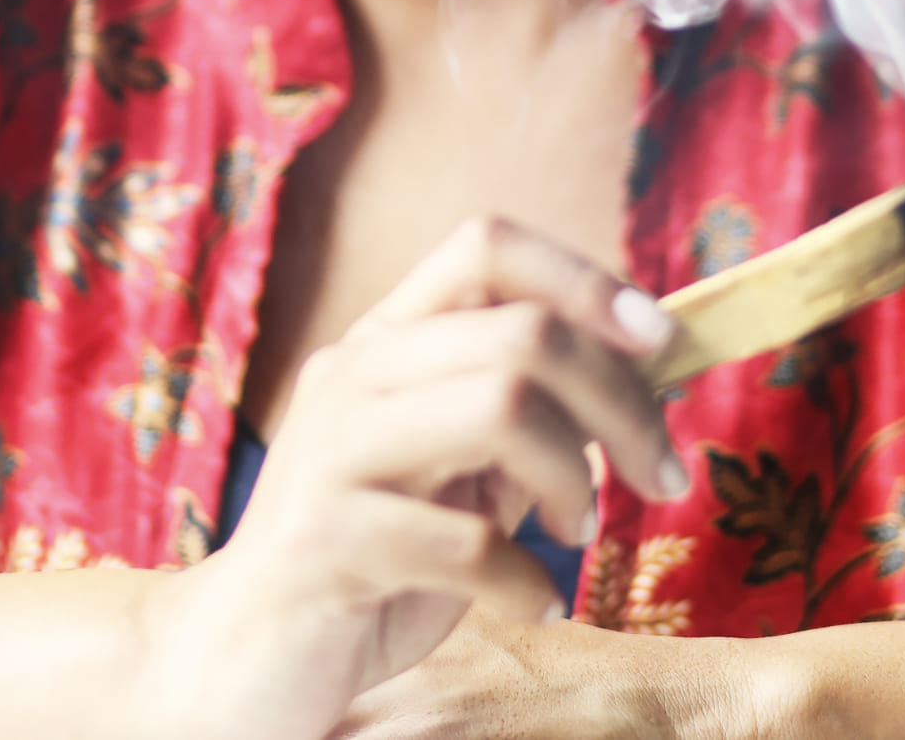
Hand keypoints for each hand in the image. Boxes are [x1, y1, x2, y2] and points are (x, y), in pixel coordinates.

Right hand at [139, 216, 686, 739]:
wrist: (244, 659)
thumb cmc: (373, 560)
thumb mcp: (460, 473)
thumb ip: (526, 418)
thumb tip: (648, 371)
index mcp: (387, 340)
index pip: (487, 245)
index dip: (586, 279)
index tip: (660, 343)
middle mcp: (354, 373)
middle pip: (523, 332)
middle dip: (623, 403)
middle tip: (660, 475)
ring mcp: (332, 450)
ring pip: (502, 405)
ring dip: (574, 477)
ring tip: (580, 532)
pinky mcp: (324, 538)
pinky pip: (466, 539)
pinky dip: (529, 581)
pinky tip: (535, 604)